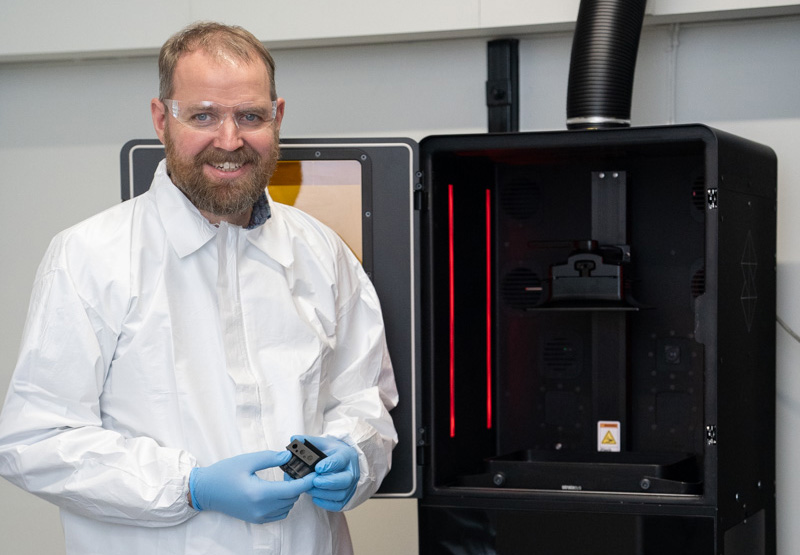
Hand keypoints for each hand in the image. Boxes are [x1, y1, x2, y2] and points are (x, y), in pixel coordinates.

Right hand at [190, 450, 314, 522]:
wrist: (205, 491)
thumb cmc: (224, 473)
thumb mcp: (247, 460)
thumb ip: (270, 458)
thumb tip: (288, 456)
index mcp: (259, 494)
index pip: (292, 490)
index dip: (306, 482)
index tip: (315, 473)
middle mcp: (261, 509)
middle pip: (292, 499)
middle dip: (299, 486)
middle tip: (298, 470)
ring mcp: (258, 516)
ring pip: (287, 507)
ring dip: (291, 495)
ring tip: (287, 480)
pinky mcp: (256, 519)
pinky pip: (278, 514)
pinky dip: (284, 503)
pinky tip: (278, 491)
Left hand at [290, 435, 359, 511]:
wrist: (343, 461)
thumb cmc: (332, 453)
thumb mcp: (322, 444)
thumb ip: (308, 442)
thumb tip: (293, 440)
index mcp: (346, 455)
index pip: (341, 460)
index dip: (330, 464)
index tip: (317, 467)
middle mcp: (351, 472)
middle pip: (345, 480)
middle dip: (328, 482)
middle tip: (314, 481)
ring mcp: (350, 486)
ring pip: (340, 494)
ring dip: (323, 493)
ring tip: (309, 489)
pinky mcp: (346, 497)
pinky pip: (338, 504)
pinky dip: (326, 503)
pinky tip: (315, 497)